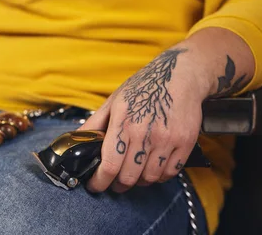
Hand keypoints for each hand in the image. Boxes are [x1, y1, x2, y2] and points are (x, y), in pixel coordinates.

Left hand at [78, 47, 208, 192]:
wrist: (179, 75)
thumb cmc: (143, 87)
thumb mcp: (114, 101)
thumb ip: (94, 123)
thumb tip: (76, 139)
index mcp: (123, 123)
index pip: (109, 164)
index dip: (99, 181)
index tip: (94, 186)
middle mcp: (145, 134)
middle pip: (128, 177)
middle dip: (117, 184)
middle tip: (113, 182)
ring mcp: (167, 140)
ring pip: (149, 178)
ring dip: (138, 181)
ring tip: (132, 174)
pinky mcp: (185, 143)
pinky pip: (169, 173)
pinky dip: (158, 177)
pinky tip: (151, 168)